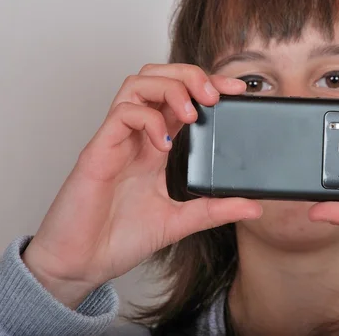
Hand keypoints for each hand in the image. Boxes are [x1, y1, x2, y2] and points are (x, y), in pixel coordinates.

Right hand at [22, 64, 261, 308]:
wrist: (84, 263)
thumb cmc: (122, 238)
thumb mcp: (181, 221)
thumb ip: (216, 209)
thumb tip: (255, 207)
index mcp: (157, 146)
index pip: (183, 98)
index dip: (209, 85)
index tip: (238, 91)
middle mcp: (138, 136)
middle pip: (159, 77)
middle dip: (190, 75)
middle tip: (214, 95)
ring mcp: (118, 140)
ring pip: (138, 84)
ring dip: (170, 88)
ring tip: (191, 113)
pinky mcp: (99, 150)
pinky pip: (122, 113)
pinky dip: (149, 118)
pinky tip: (164, 143)